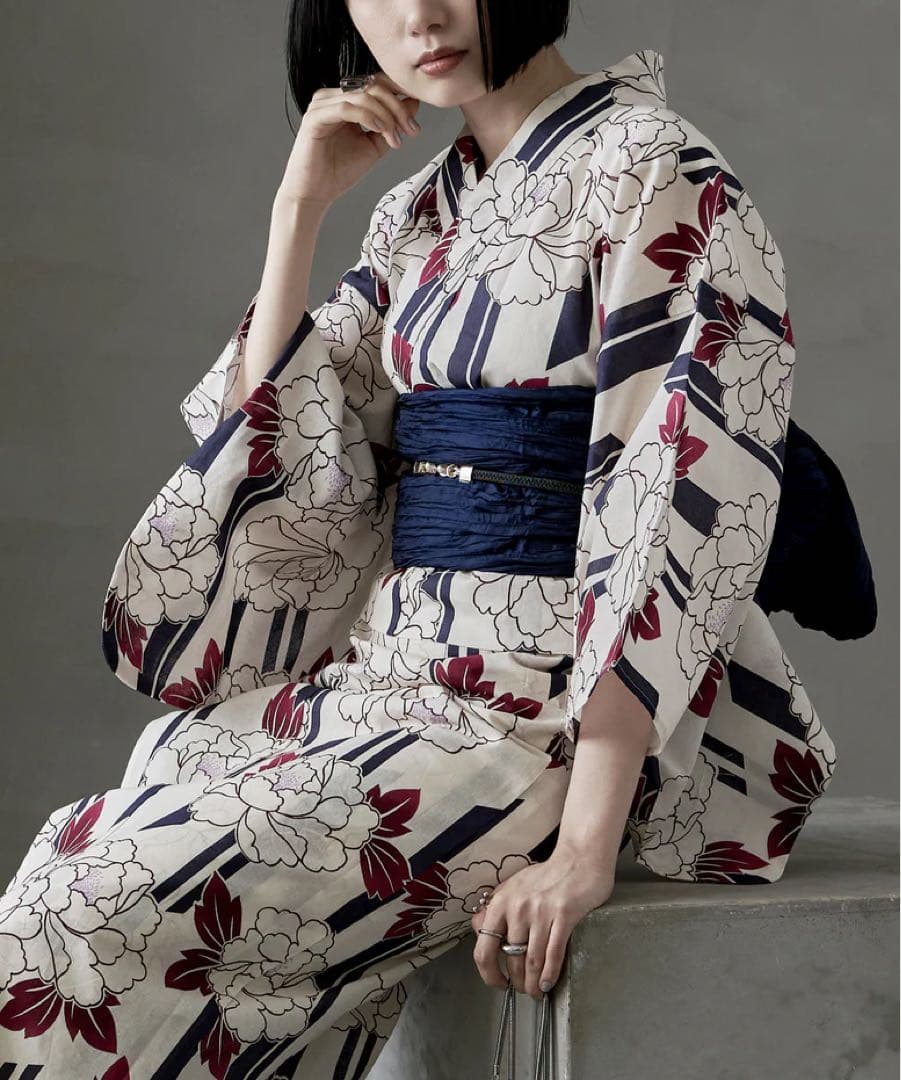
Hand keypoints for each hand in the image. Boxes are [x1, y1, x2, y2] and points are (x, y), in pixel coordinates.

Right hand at [279, 71, 421, 206]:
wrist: (315, 193)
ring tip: (395, 138)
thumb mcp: (374, 145)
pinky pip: (346, 108)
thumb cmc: (338, 171)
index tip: (415, 119)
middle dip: (397, 107)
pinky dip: (367, 117)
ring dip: (386, 115)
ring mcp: (322, 105)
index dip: (400, 95)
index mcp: (346, 100)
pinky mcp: (315, 117)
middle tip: (411, 130)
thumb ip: (391, 124)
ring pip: (363, 95)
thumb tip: (413, 103)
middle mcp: (333, 97)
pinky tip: (379, 130)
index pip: (376, 84)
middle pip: (373, 86)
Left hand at [470, 847, 614, 999]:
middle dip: (516, 982)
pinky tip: (548, 983)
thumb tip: (480, 929)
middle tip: (522, 990)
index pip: (484, 947)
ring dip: (532, 983)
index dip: (488, 972)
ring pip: (532, 960)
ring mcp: (541, 912)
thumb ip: (497, 907)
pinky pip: (553, 953)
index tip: (497, 981)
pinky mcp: (564, 915)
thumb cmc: (547, 875)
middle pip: (510, 959)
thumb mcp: (514, 886)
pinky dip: (550, 974)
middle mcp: (517, 908)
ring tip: (535, 992)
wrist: (579, 859)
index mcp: (501, 902)